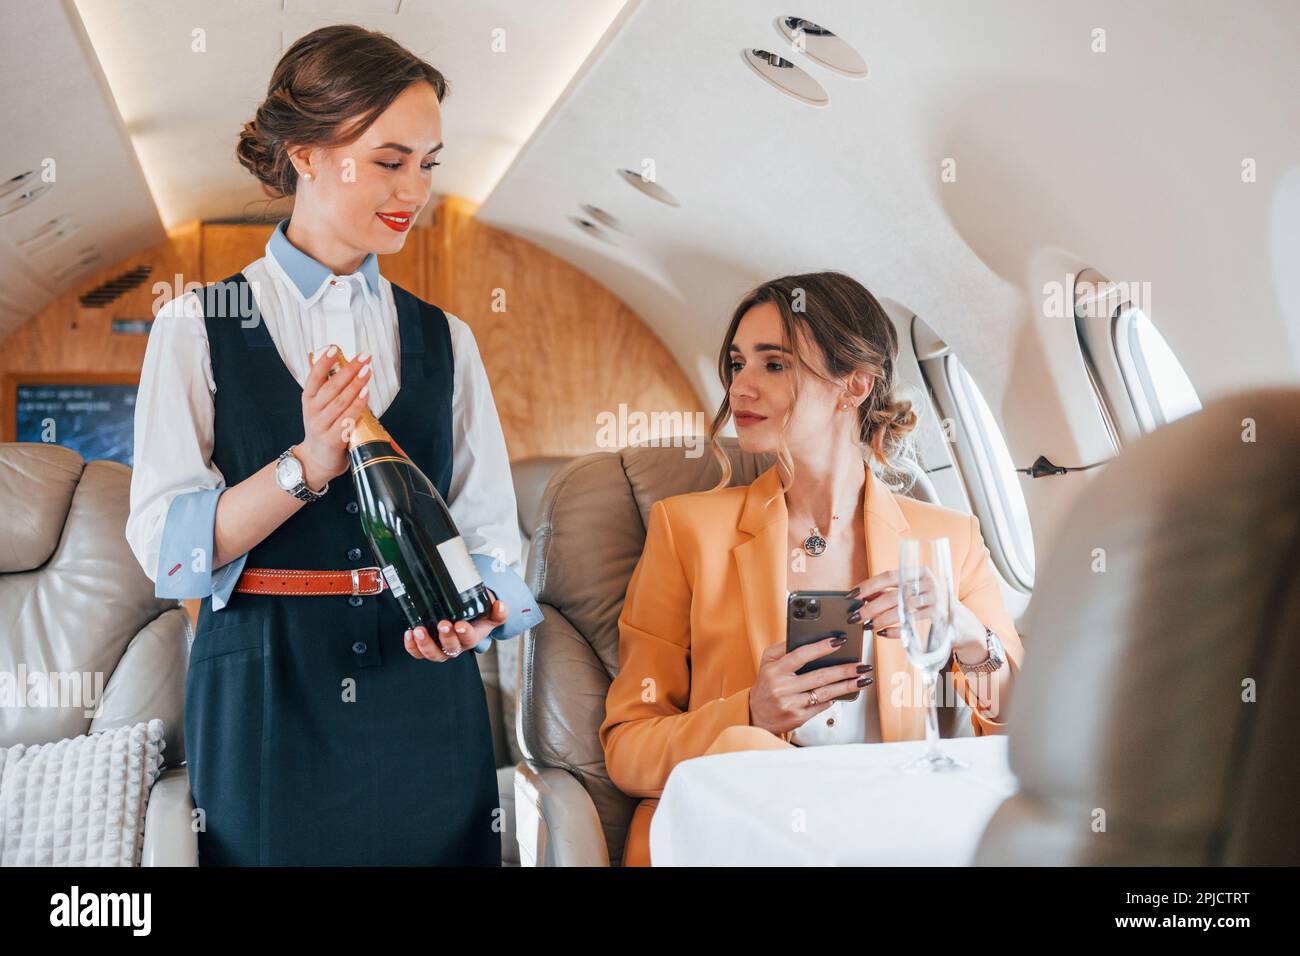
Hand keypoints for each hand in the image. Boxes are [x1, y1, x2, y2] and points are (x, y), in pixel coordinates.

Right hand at [297, 346, 372, 487]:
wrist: (317, 460)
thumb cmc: (323, 429)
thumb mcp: (319, 407)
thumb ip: (328, 389)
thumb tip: (342, 364)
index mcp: (308, 399)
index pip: (314, 377)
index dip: (323, 362)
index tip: (333, 347)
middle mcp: (312, 411)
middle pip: (332, 387)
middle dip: (349, 369)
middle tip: (364, 357)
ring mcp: (321, 426)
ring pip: (340, 402)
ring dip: (356, 384)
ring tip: (367, 370)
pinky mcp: (332, 440)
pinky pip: (347, 419)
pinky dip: (357, 406)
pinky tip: (366, 394)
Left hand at [403, 595, 508, 661]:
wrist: (468, 623)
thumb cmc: (478, 619)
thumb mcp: (491, 614)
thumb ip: (498, 611)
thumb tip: (501, 606)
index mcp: (472, 638)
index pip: (470, 639)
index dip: (465, 633)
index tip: (460, 624)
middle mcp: (457, 647)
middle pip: (451, 649)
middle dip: (445, 637)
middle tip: (442, 624)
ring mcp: (441, 649)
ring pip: (433, 654)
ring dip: (424, 644)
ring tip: (418, 630)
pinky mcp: (428, 648)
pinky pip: (418, 653)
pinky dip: (412, 646)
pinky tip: (408, 634)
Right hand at [748, 636, 872, 734]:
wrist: (756, 716)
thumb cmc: (765, 685)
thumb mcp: (767, 662)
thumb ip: (782, 647)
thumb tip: (805, 637)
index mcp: (775, 670)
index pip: (801, 655)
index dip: (821, 647)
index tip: (839, 641)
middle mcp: (783, 688)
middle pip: (819, 676)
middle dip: (844, 670)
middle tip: (861, 664)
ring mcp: (791, 704)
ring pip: (825, 693)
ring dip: (846, 685)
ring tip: (862, 678)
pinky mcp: (798, 718)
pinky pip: (822, 706)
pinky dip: (833, 698)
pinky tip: (844, 692)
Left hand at [851, 570, 987, 657]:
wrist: (963, 625)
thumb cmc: (932, 607)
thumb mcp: (914, 595)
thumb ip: (892, 593)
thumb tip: (863, 597)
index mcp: (920, 572)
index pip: (889, 576)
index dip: (869, 585)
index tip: (853, 595)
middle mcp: (929, 583)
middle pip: (893, 595)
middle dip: (871, 608)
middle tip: (856, 616)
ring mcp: (936, 600)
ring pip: (901, 610)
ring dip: (881, 620)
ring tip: (869, 626)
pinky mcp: (941, 618)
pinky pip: (912, 624)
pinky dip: (895, 631)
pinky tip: (884, 633)